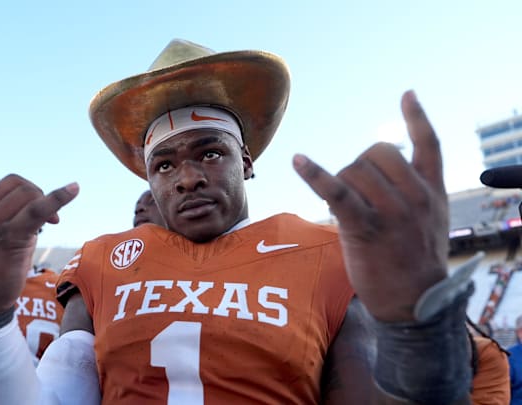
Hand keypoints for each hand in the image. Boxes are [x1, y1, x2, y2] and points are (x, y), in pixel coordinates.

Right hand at [0, 130, 78, 315]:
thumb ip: (5, 218)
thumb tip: (43, 212)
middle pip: (16, 182)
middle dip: (37, 193)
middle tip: (49, 218)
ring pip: (27, 193)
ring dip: (47, 202)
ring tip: (50, 224)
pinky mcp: (8, 237)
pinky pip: (36, 210)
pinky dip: (57, 198)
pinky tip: (73, 189)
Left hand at [293, 91, 447, 321]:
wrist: (415, 302)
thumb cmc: (414, 260)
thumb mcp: (430, 220)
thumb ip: (415, 191)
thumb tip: (379, 167)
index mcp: (433, 191)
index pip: (429, 144)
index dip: (416, 117)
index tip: (406, 94)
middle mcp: (416, 196)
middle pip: (377, 152)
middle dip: (360, 166)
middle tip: (358, 195)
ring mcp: (393, 212)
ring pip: (355, 169)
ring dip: (342, 180)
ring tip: (347, 207)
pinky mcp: (365, 228)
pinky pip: (337, 192)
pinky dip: (315, 175)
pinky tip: (297, 160)